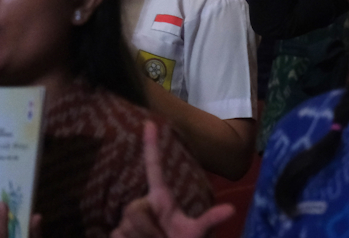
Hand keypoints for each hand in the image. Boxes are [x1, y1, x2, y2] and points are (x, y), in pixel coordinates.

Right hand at [109, 121, 234, 237]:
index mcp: (161, 197)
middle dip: (147, 229)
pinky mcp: (116, 233)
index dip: (151, 145)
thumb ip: (209, 220)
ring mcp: (128, 219)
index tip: (150, 122)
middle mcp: (143, 204)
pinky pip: (117, 235)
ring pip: (127, 225)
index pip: (154, 167)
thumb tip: (232, 209)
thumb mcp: (196, 232)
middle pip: (134, 210)